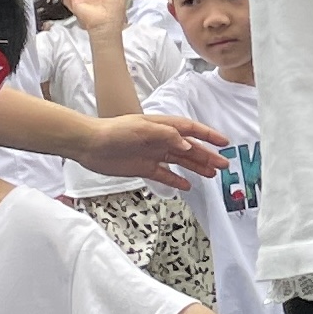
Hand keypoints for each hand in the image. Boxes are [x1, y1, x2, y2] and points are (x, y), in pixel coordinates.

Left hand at [76, 112, 227, 189]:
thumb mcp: (141, 129)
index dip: (208, 136)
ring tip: (212, 174)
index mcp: (162, 127)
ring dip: (197, 167)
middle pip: (189, 148)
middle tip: (223, 165)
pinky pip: (164, 174)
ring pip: (181, 162)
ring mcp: (153, 154)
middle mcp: (160, 140)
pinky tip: (187, 186)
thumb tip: (188, 146)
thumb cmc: (114, 132)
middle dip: (208, 155)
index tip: (224, 142)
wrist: (89, 145)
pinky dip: (176, 180)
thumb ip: (167, 136)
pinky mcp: (143, 167)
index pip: (190, 130)